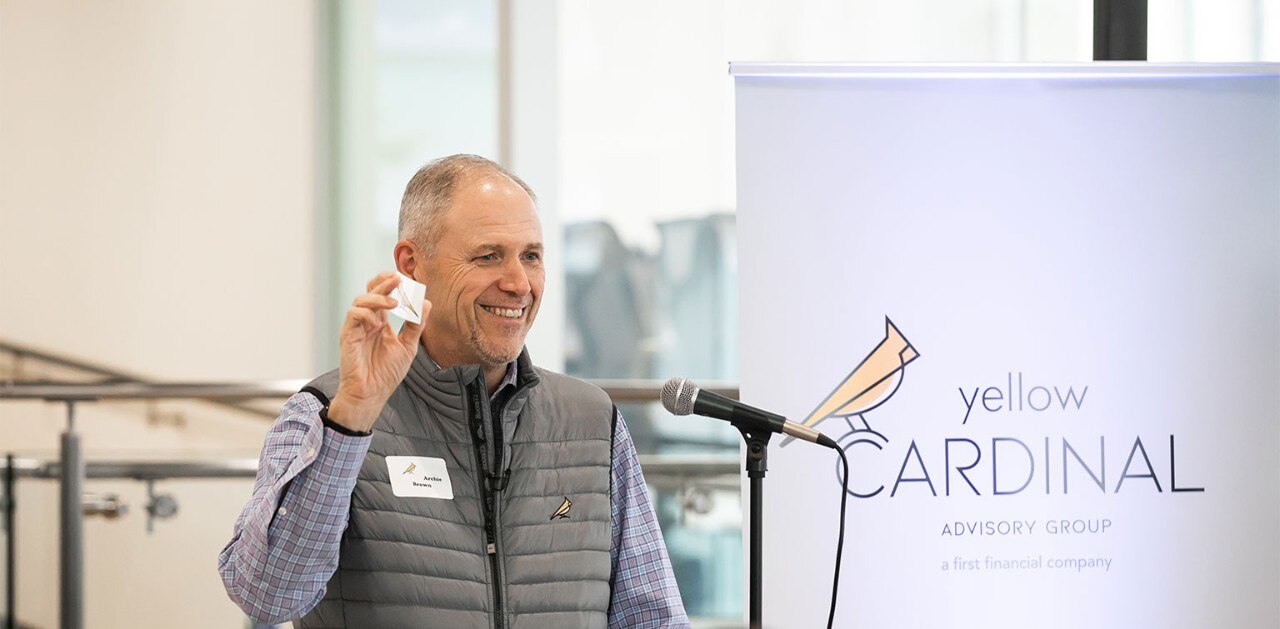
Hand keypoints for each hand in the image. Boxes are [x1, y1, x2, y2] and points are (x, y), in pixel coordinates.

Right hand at [327, 272, 430, 431]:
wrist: (372, 394)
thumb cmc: (386, 373)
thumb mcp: (408, 347)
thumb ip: (416, 325)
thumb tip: (427, 303)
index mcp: (380, 321)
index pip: (384, 294)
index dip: (393, 284)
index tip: (408, 281)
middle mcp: (368, 321)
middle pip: (371, 291)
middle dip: (384, 282)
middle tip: (398, 278)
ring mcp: (356, 327)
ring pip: (361, 299)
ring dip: (378, 297)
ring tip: (394, 303)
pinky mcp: (347, 335)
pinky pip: (352, 314)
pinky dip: (365, 313)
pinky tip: (377, 322)